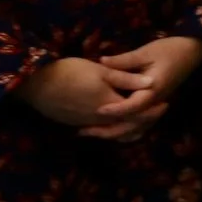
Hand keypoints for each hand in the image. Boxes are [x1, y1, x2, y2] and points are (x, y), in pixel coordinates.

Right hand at [14, 57, 155, 135]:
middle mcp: (99, 120)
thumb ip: (126, 78)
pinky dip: (110, 126)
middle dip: (143, 120)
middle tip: (156, 111)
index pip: (137, 114)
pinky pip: (98, 129)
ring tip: (138, 116)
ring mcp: (85, 123)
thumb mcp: (101, 71)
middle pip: (126, 126)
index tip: (165, 103)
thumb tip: (151, 82)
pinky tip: (112, 117)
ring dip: (127, 125)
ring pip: (112, 130)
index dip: (152, 111)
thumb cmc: (70, 72)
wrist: (36, 84)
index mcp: (109, 106)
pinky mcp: (73, 123)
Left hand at [84, 37, 201, 141]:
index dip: (115, 110)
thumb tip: (101, 62)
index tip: (97, 111)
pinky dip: (125, 130)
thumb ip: (123, 60)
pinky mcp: (154, 106)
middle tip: (83, 131)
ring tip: (92, 133)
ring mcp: (155, 106)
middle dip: (108, 130)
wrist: (193, 51)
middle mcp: (154, 103)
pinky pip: (140, 125)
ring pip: (135, 129)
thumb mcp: (146, 52)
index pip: (132, 107)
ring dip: (114, 133)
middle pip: (131, 125)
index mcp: (152, 91)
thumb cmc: (170, 50)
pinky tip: (110, 129)